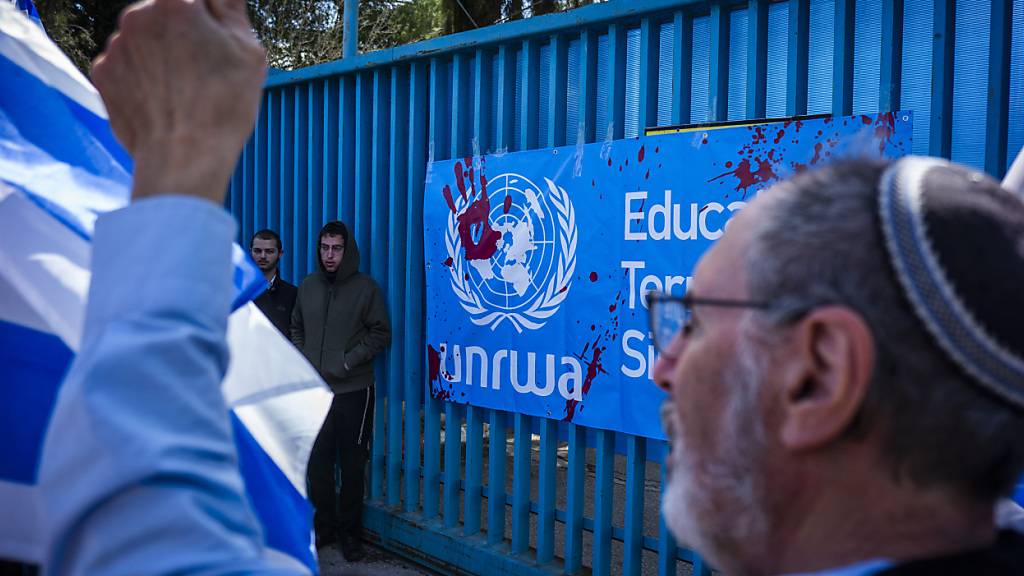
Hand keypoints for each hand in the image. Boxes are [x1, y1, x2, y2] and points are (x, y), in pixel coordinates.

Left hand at [91, 0, 266, 204]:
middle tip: (205, 70)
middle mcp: (138, 14)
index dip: (212, 21)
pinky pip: (127, 65)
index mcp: (176, 1)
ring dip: (162, 54)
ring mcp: (116, 45)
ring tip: (184, 91)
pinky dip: (143, 77)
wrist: (183, 159)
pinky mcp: (102, 73)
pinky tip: (164, 101)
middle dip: (184, 33)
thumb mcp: (248, 50)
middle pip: (166, 13)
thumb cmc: (223, 105)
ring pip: (145, 39)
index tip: (218, 43)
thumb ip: (230, 7)